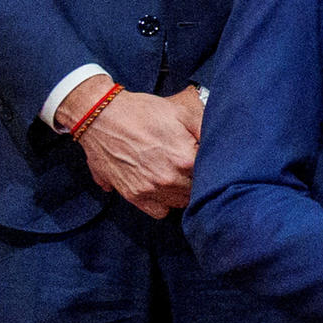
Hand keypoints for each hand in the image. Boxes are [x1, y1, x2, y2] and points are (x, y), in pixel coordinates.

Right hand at [65, 84, 202, 219]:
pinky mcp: (133, 195)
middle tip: (192, 167)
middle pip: (197, 191)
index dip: (211, 166)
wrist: (101, 116)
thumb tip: (222, 144)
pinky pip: (159, 212)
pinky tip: (163, 188)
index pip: (211, 175)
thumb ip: (205, 129)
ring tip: (178, 176)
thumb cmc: (142, 111)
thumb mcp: (181, 111)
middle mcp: (169, 179)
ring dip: (183, 192)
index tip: (204, 158)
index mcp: (185, 159)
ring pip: (180, 203)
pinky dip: (164, 203)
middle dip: (198, 180)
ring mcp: (150, 190)